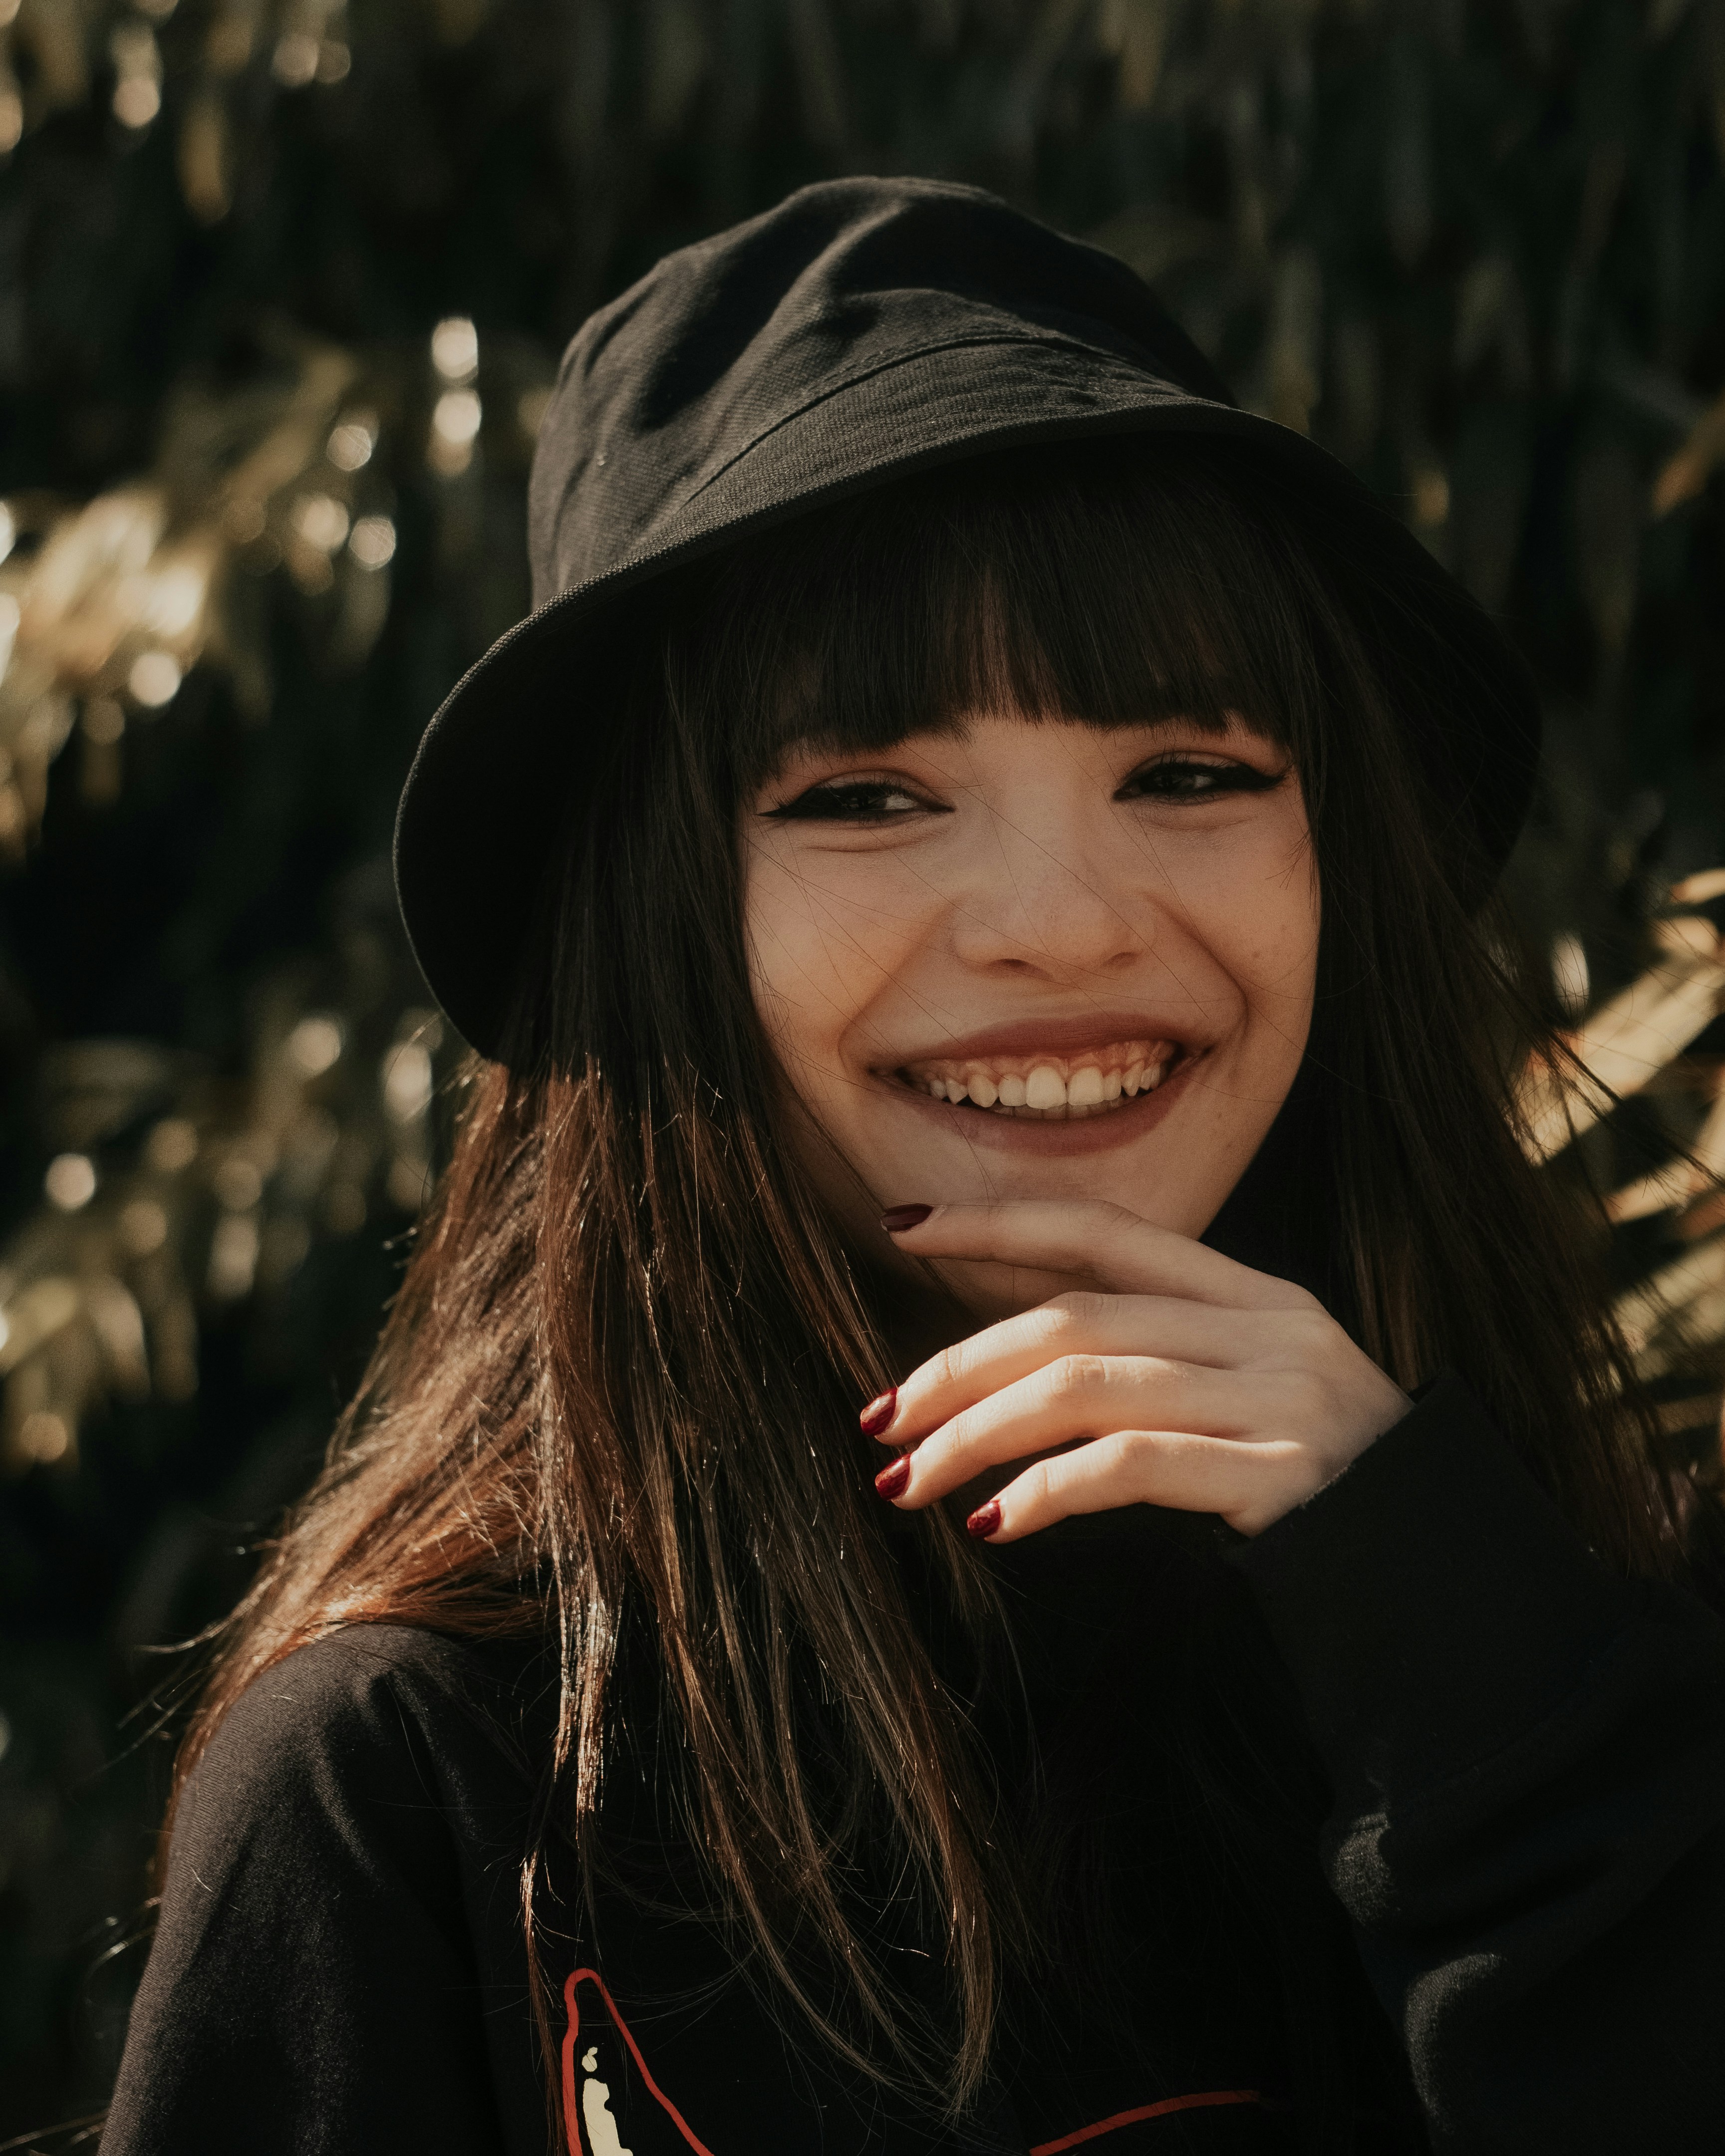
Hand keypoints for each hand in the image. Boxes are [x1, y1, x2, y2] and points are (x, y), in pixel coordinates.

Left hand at [866, 1201, 1409, 1540]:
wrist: (1449, 1576)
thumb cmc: (1323, 1488)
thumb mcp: (1249, 1393)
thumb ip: (1156, 1361)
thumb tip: (1009, 1370)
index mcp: (1251, 1292)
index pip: (1101, 1228)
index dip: (996, 1221)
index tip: (900, 1229)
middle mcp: (1265, 1327)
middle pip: (1071, 1318)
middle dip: (957, 1366)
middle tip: (880, 1420)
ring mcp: (1278, 1396)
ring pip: (1085, 1386)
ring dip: (977, 1435)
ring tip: (909, 1481)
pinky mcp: (1282, 1474)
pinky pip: (1133, 1466)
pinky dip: (1047, 1490)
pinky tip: (995, 1524)